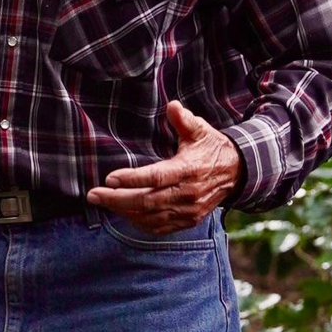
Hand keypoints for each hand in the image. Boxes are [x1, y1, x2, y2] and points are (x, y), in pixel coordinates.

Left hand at [85, 100, 240, 233]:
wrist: (237, 173)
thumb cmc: (211, 148)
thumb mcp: (200, 130)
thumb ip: (184, 120)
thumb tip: (173, 105)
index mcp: (189, 170)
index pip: (156, 178)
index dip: (132, 179)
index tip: (109, 178)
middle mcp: (188, 194)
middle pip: (147, 201)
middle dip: (117, 199)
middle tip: (93, 194)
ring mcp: (189, 211)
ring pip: (150, 217)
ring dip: (123, 211)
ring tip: (102, 202)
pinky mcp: (189, 220)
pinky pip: (160, 226)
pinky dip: (139, 222)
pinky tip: (122, 213)